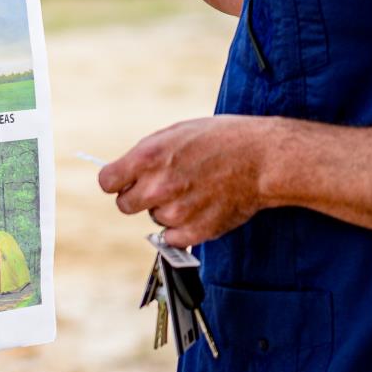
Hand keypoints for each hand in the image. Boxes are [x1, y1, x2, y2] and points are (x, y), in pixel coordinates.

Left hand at [97, 115, 279, 246]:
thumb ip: (146, 154)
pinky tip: (201, 208)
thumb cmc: (222, 139)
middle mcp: (157, 186)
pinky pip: (172, 237)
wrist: (263, 158)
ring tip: (194, 191)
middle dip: (138, 197)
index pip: (107, 182)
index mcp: (148, 157)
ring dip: (167, 209)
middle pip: (125, 204)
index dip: (117, 181)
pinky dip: (183, 228)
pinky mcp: (195, 231)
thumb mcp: (176, 133)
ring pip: (154, 219)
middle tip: (161, 187)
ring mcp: (176, 211)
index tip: (125, 182)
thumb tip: (126, 171)